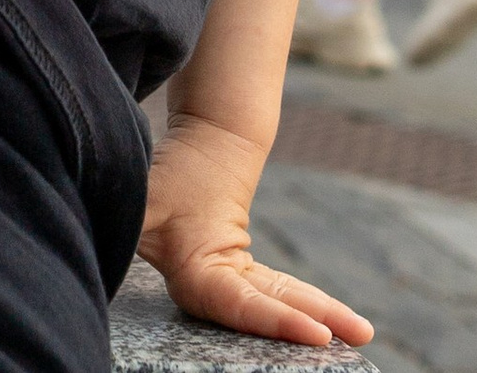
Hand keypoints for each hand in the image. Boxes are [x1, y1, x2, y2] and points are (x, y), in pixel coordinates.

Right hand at [139, 117, 370, 349]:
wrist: (196, 138)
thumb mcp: (145, 193)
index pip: (236, 306)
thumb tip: (114, 242)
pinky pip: (278, 290)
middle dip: (306, 327)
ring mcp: (226, 279)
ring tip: (362, 331)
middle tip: (354, 338)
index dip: (275, 321)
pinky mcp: (240, 270)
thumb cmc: (169, 166)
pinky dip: (307, 301)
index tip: (318, 333)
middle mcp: (206, 285)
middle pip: (262, 312)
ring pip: (277, 301)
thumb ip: (134, 218)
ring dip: (318, 316)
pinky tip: (341, 320)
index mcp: (188, 273)